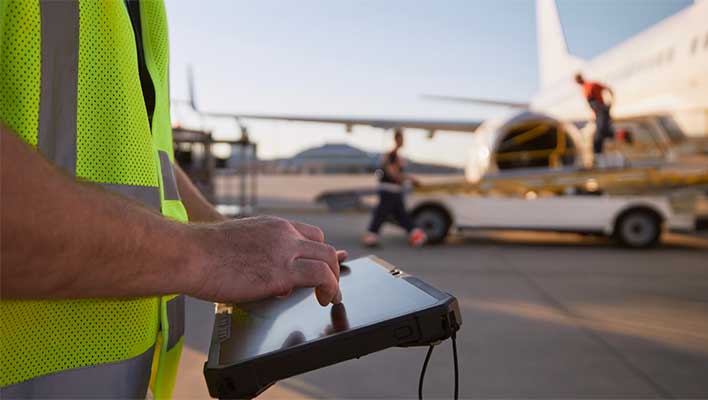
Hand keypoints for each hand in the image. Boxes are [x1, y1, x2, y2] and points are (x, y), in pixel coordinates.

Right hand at [186, 216, 343, 305]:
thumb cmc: (200, 253)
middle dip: (331, 267)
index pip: (310, 233)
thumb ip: (259, 256)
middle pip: (323, 246)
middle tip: (328, 285)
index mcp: (271, 225)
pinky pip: (320, 276)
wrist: (188, 254)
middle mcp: (282, 234)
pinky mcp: (281, 271)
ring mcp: (284, 250)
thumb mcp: (238, 245)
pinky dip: (330, 288)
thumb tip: (269, 277)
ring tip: (330, 296)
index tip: (322, 266)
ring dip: (334, 280)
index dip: (319, 252)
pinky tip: (325, 300)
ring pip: (328, 259)